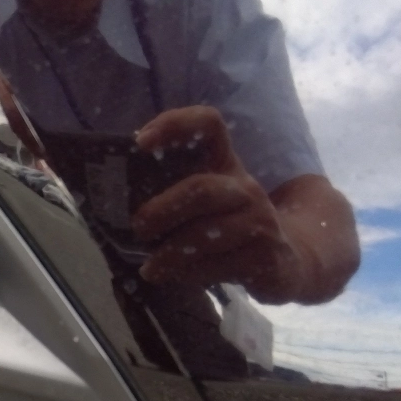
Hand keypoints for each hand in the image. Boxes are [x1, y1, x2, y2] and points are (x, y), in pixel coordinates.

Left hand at [130, 106, 306, 304]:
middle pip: (201, 189)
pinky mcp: (264, 257)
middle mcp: (244, 188)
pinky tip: (172, 277)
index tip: (140, 142)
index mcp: (225, 165)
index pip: (209, 125)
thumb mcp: (207, 205)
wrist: (287, 262)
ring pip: (207, 234)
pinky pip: (218, 266)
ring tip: (150, 267)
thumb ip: (173, 196)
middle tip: (139, 228)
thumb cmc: (230, 228)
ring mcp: (259, 221)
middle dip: (162, 210)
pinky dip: (188, 274)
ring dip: (170, 253)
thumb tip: (113, 203)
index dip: (175, 124)